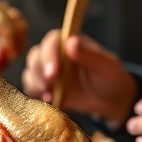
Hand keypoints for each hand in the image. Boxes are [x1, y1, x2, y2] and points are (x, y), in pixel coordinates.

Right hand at [21, 30, 136, 123]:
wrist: (110, 100)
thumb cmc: (110, 78)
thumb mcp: (106, 66)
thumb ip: (90, 55)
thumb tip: (71, 43)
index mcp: (70, 42)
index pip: (53, 40)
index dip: (49, 54)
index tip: (53, 72)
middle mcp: (56, 54)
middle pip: (36, 55)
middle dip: (39, 71)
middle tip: (49, 85)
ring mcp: (49, 70)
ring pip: (31, 71)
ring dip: (35, 83)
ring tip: (48, 96)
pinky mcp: (46, 87)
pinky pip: (32, 87)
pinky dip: (36, 93)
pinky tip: (48, 101)